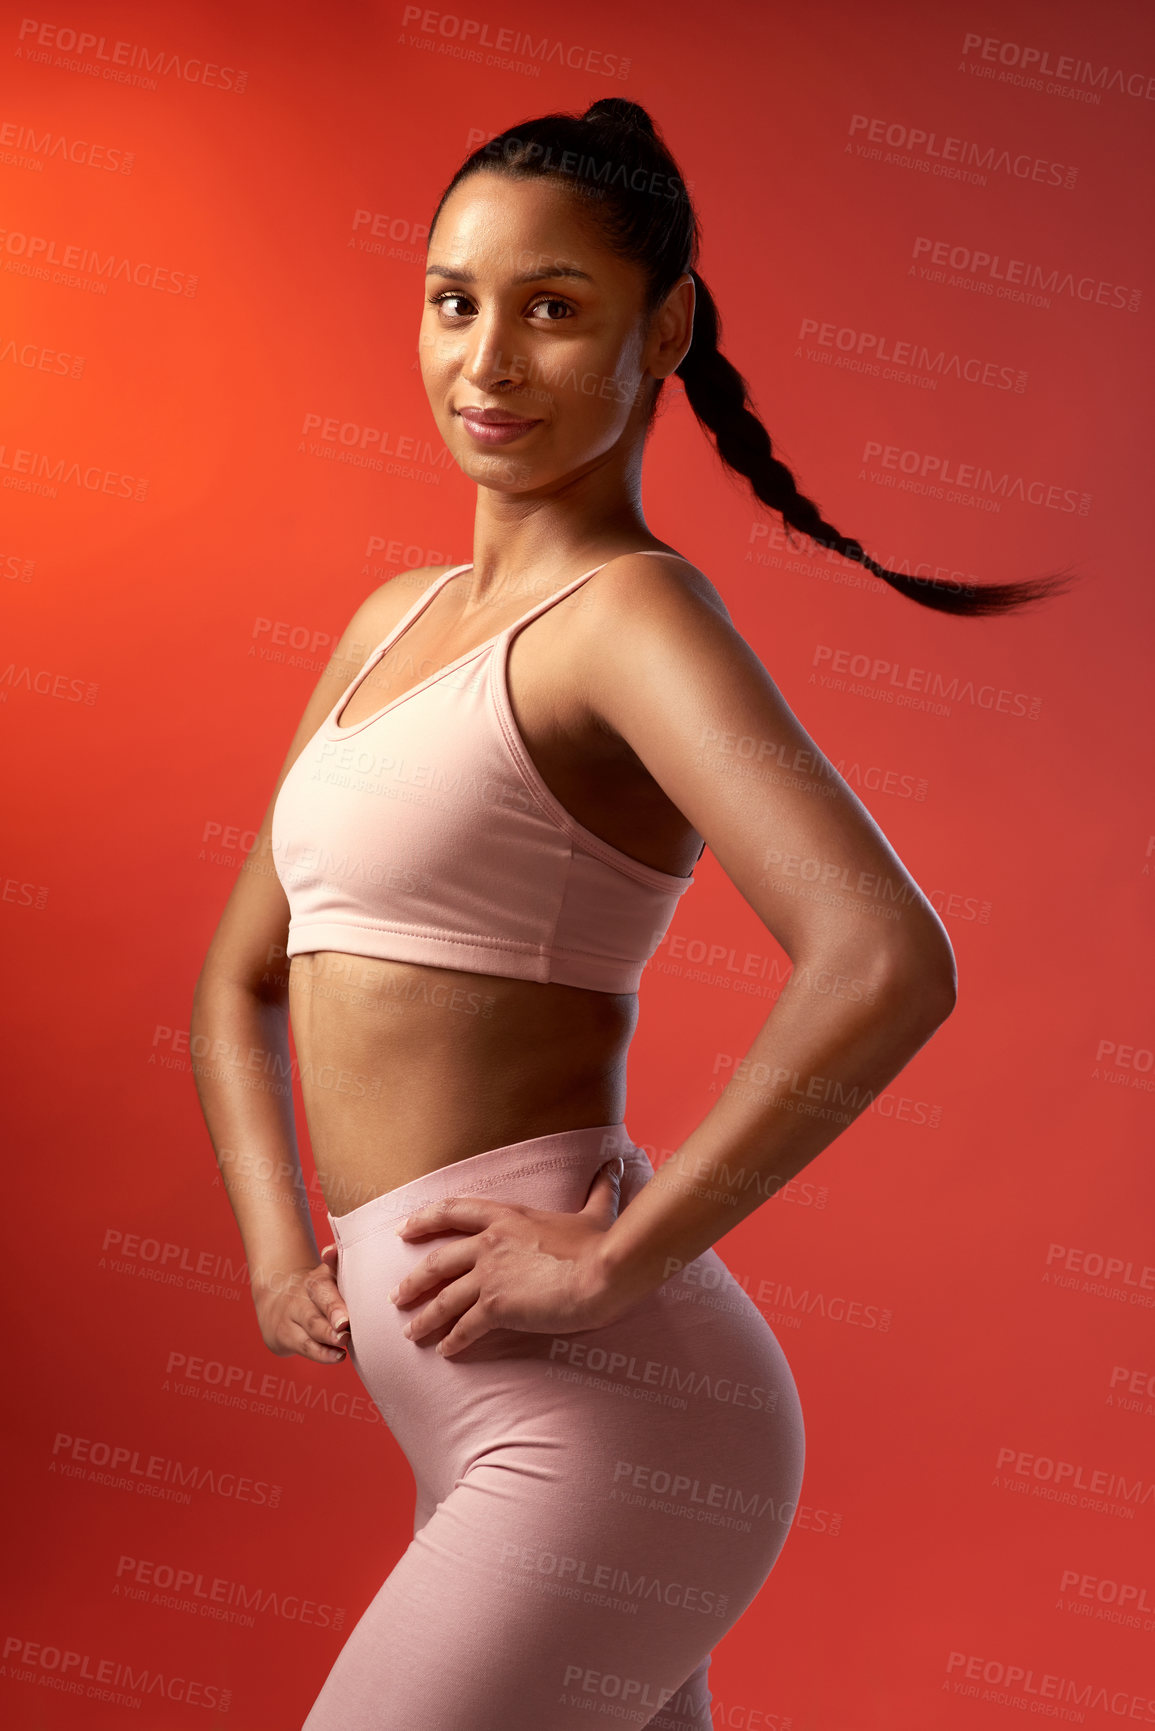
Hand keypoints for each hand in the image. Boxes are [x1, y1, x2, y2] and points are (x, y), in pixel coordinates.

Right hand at [253, 1246, 349, 1363]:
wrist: (275, 1297)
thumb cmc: (316, 1290)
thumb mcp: (326, 1275)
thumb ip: (337, 1265)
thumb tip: (332, 1251)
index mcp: (317, 1279)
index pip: (324, 1283)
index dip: (334, 1295)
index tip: (346, 1311)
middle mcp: (302, 1297)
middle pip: (318, 1304)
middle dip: (332, 1313)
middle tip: (346, 1325)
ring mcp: (292, 1318)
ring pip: (312, 1327)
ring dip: (328, 1336)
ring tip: (344, 1342)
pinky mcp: (285, 1337)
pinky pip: (306, 1347)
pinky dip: (322, 1354)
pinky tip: (338, 1357)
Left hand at [390, 1157, 628, 1357]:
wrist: (604, 1273)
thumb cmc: (601, 1243)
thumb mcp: (597, 1212)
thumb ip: (600, 1189)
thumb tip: (614, 1164)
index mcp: (507, 1216)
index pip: (453, 1211)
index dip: (424, 1220)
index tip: (403, 1230)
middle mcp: (489, 1243)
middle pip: (438, 1261)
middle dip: (413, 1281)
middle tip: (396, 1296)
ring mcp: (490, 1274)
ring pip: (444, 1299)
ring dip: (424, 1318)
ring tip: (410, 1332)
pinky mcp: (497, 1306)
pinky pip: (464, 1327)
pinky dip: (451, 1340)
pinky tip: (445, 1351)